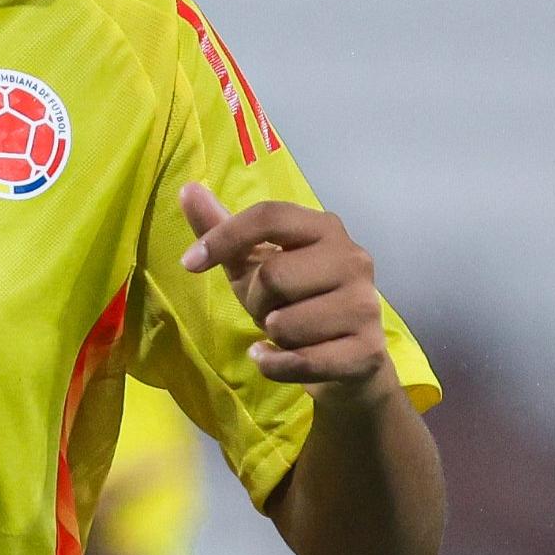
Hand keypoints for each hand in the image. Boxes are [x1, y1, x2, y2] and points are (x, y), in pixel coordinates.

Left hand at [178, 185, 388, 393]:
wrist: (348, 359)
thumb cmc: (296, 302)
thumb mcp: (253, 264)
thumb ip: (222, 228)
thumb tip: (187, 188)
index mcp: (326, 228)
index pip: (270, 216)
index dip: (224, 236)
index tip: (189, 263)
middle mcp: (353, 259)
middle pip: (273, 275)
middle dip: (255, 301)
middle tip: (269, 311)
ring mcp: (365, 305)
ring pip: (284, 323)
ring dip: (272, 336)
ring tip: (288, 334)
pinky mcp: (366, 350)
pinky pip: (298, 361)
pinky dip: (274, 366)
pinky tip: (276, 358)